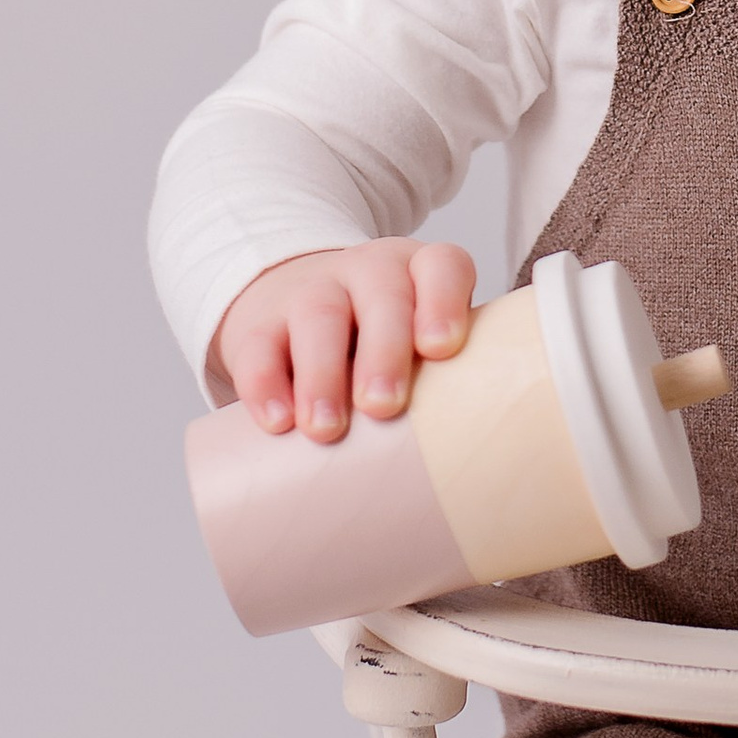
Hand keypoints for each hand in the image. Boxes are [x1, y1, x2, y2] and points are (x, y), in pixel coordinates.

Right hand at [208, 240, 477, 441]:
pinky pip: (259, 347)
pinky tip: (277, 422)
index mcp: (419, 274)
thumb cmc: (382, 344)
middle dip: (384, 352)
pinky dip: (265, 385)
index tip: (440, 348)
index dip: (443, 301)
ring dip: (323, 375)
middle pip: (381, 297)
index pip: (442, 266)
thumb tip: (479, 470)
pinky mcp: (261, 324)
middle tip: (384, 406)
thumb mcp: (416, 345)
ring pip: (318, 318)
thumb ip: (448, 383)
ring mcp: (311, 292)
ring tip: (327, 429)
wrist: (293, 305)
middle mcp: (368, 273)